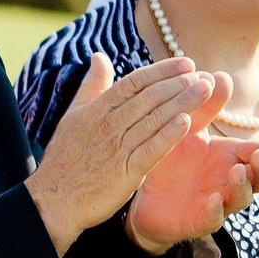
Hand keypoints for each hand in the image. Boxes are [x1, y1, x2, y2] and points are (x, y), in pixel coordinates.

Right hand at [24, 54, 215, 252]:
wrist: (52, 201)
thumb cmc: (64, 159)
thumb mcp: (73, 116)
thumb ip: (91, 86)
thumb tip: (99, 56)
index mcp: (97, 109)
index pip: (134, 82)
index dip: (162, 71)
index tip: (187, 64)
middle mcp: (108, 125)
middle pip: (149, 97)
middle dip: (179, 84)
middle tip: (205, 75)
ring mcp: (116, 148)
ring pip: (154, 119)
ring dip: (182, 102)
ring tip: (206, 90)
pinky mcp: (124, 172)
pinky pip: (150, 150)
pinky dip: (168, 136)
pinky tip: (187, 122)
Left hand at [126, 71, 258, 254]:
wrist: (142, 187)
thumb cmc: (171, 155)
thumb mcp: (186, 128)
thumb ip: (203, 107)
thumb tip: (222, 75)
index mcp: (231, 156)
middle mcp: (230, 179)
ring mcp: (218, 201)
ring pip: (242, 198)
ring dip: (243, 186)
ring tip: (237, 172)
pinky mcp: (198, 219)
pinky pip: (212, 219)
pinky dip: (216, 210)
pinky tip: (215, 200)